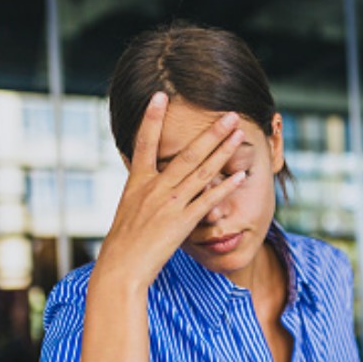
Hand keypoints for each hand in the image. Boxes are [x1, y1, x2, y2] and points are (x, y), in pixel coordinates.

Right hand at [94, 91, 248, 289]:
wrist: (121, 266)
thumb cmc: (125, 242)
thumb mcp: (128, 208)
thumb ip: (142, 191)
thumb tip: (147, 178)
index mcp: (137, 181)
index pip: (144, 142)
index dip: (151, 118)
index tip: (160, 95)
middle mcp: (154, 188)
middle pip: (186, 153)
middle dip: (210, 132)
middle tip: (229, 114)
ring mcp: (170, 203)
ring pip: (201, 171)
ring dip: (223, 151)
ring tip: (239, 134)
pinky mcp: (182, 222)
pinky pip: (208, 200)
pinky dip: (225, 187)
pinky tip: (241, 176)